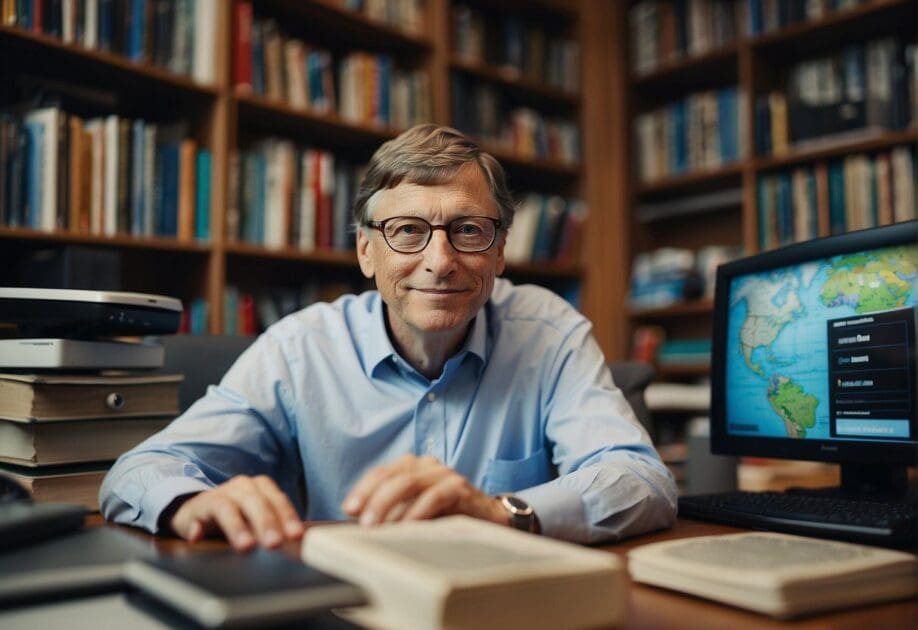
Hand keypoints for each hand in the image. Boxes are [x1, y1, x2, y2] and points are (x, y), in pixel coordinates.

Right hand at [169, 475, 304, 550]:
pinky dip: (197, 528)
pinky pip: (195, 517)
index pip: (277, 499)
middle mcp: (240, 487)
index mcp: (260, 487)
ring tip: (246, 546)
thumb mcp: (259, 522)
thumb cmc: (239, 518)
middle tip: (274, 543)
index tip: (296, 536)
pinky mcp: (195, 510)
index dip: (287, 516)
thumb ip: (278, 530)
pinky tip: (198, 537)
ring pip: (227, 507)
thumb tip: (300, 547)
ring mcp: (217, 496)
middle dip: (266, 522)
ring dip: (236, 527)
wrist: (199, 513)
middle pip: (254, 501)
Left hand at [341, 454, 507, 526]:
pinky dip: (417, 512)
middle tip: (362, 522)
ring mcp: (444, 475)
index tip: (348, 508)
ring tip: (377, 526)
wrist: (489, 518)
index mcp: (413, 467)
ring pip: (410, 482)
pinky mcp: (460, 488)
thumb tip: (359, 524)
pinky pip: (435, 496)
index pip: (382, 472)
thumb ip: (392, 512)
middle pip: (393, 475)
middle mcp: (427, 466)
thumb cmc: (447, 515)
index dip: (363, 489)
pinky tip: (408, 526)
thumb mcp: (415, 511)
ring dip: (389, 505)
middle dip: (373, 498)